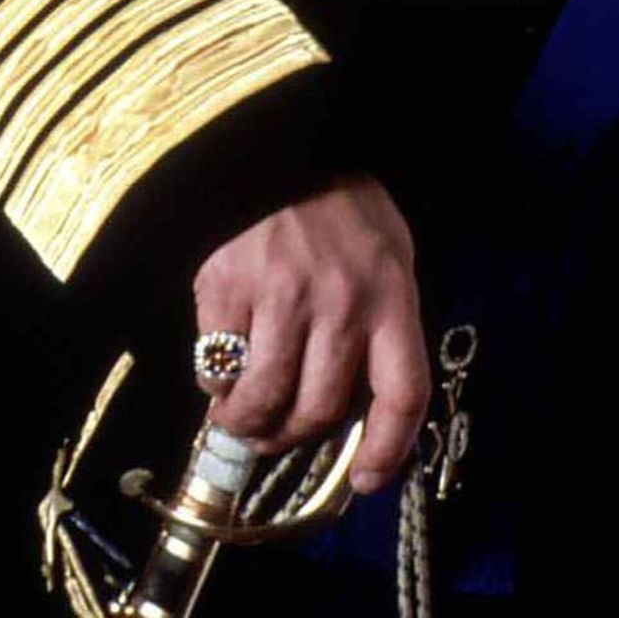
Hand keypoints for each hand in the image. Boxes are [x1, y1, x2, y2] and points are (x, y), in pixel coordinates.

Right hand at [193, 174, 431, 495]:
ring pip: (265, 401)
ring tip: (241, 416)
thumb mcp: (386, 251)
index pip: (404, 392)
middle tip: (278, 433)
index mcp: (391, 293)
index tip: (366, 478)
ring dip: (248, 424)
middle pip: (322, 409)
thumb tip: (356, 400)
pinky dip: (215, 382)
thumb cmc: (340, 202)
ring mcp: (283, 295)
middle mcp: (342, 301)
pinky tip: (220, 366)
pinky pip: (217, 365)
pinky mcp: (229, 286)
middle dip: (296, 436)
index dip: (387, 449)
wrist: (280, 140)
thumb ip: (379, 319)